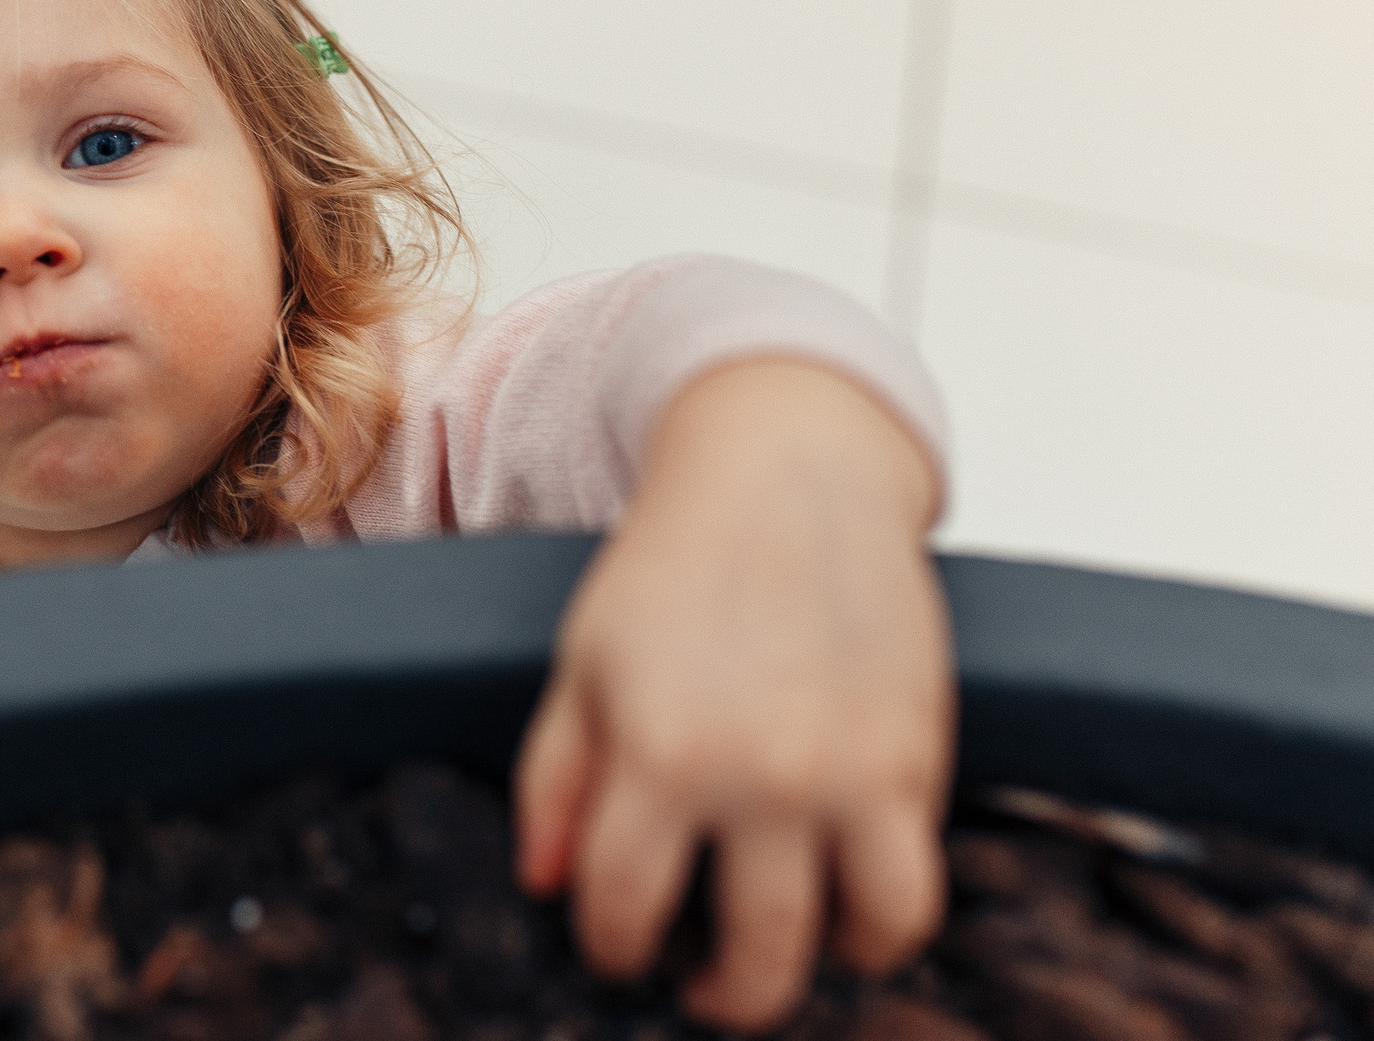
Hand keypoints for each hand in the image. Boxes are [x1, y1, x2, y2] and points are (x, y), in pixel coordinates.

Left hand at [513, 359, 953, 1032]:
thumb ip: (556, 778)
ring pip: (858, 939)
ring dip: (820, 973)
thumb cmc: (674, 565)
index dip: (611, 945)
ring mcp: (851, 771)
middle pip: (754, 956)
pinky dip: (885, 920)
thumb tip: (542, 883)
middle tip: (703, 989)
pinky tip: (846, 903)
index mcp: (659, 751)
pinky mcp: (918, 757)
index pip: (622, 907)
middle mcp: (762, 774)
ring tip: (789, 954)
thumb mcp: (584, 662)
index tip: (617, 942)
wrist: (788, 471)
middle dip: (721, 997)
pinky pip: (917, 887)